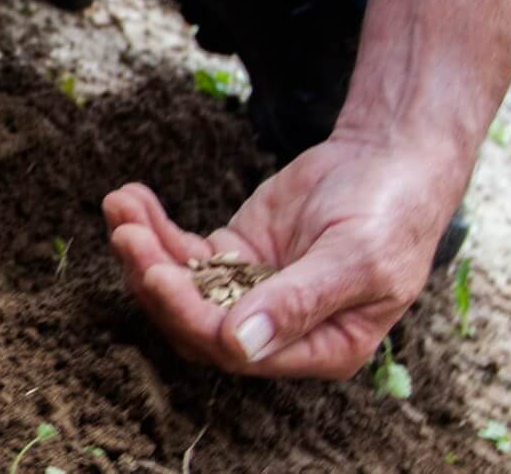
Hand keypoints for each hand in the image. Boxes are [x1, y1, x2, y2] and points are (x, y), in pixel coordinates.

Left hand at [102, 128, 469, 377]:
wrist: (390, 159)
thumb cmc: (390, 214)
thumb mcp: (356, 259)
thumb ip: (299, 302)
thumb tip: (240, 345)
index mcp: (321, 348)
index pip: (237, 350)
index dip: (191, 317)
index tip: (157, 273)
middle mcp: (279, 331)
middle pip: (197, 323)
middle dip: (155, 281)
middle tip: (126, 236)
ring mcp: (251, 292)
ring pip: (182, 287)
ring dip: (144, 251)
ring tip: (119, 207)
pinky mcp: (234, 255)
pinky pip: (183, 251)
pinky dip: (154, 228)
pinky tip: (131, 198)